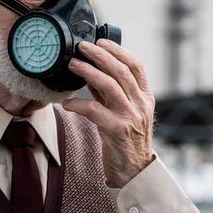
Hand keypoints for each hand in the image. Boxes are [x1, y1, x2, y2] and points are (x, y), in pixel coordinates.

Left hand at [62, 39, 155, 187]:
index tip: (100, 41)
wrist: (134, 171)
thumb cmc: (125, 138)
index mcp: (145, 97)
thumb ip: (110, 92)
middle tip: (81, 46)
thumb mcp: (122, 111)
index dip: (118, 50)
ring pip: (109, 86)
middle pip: (121, 71)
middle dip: (100, 55)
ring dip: (88, 72)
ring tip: (72, 64)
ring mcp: (130, 117)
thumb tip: (90, 71)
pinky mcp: (116, 130)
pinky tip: (67, 103)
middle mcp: (141, 104)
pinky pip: (94, 110)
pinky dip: (78, 104)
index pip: (136, 66)